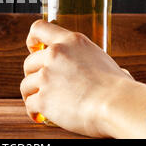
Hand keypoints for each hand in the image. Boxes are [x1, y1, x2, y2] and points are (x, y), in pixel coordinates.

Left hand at [20, 20, 132, 137]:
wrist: (117, 105)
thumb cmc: (118, 87)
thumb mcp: (105, 60)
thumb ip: (96, 63)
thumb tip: (119, 74)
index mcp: (70, 41)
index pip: (39, 29)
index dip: (32, 40)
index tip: (33, 49)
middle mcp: (55, 55)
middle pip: (29, 62)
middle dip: (33, 75)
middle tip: (42, 85)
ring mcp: (46, 76)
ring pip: (26, 84)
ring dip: (32, 94)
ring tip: (41, 103)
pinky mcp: (43, 98)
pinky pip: (30, 104)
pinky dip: (34, 111)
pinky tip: (40, 116)